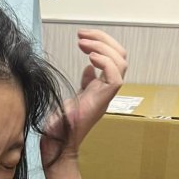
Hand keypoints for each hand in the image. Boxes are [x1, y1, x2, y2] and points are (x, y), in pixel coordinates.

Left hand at [41, 29, 126, 165]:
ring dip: (103, 47)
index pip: (114, 57)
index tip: (82, 37)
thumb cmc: (62, 123)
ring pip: (120, 63)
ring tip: (83, 43)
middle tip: (82, 36)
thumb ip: (86, 83)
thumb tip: (89, 68)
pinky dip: (105, 63)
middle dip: (103, 39)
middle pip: (120, 56)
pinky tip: (90, 58)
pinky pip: (115, 78)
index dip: (102, 42)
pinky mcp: (102, 101)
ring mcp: (106, 95)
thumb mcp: (75, 96)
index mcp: (102, 86)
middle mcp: (107, 89)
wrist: (58, 142)